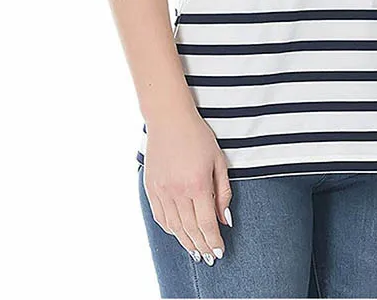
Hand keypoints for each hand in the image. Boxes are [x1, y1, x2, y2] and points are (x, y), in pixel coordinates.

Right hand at [143, 108, 233, 264]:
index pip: (207, 224)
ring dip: (186, 242)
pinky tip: (178, 233)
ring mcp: (161, 190)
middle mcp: (178, 191)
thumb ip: (223, 192)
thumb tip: (225, 220)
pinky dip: (170, 229)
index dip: (214, 241)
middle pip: (190, 229)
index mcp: (198, 184)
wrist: (169, 119)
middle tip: (209, 258)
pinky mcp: (150, 187)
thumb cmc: (198, 136)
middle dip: (201, 246)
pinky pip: (160, 217)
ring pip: (174, 227)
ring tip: (195, 251)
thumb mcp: (218, 160)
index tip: (220, 252)